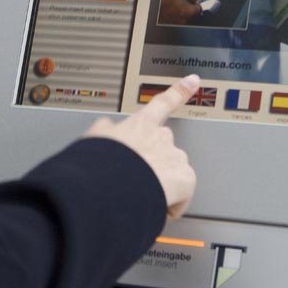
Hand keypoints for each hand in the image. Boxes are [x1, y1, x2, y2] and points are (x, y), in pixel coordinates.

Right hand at [84, 75, 200, 219]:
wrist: (111, 184)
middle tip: (138, 177)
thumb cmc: (100, 164)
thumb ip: (105, 130)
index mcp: (140, 125)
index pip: (162, 103)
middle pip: (165, 148)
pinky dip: (168, 205)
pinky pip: (179, 198)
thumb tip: (106, 127)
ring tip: (140, 195)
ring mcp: (175, 157)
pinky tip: (152, 206)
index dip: (180, 91)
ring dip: (161, 184)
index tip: (193, 81)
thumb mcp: (94, 139)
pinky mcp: (185, 180)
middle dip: (156, 162)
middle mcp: (162, 137)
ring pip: (173, 174)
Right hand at [159, 0, 201, 24]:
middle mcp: (185, 20)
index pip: (199, 8)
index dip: (196, 3)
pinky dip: (172, 15)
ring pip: (182, 17)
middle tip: (181, 0)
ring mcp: (177, 24)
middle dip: (187, 7)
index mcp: (190, 11)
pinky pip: (174, 19)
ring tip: (171, 4)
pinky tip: (166, 9)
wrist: (150, 6)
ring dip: (179, 11)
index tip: (194, 0)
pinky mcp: (169, 25)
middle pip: (191, 13)